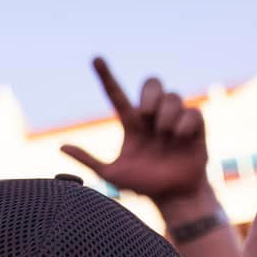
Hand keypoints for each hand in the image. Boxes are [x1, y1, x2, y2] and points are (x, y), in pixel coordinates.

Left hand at [59, 57, 210, 210]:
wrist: (173, 197)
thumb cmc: (143, 185)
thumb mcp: (111, 174)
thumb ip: (88, 159)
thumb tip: (60, 147)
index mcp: (131, 123)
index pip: (116, 94)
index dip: (106, 76)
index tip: (95, 59)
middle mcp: (152, 117)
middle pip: (153, 83)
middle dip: (149, 93)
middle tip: (146, 115)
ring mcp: (174, 120)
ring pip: (173, 96)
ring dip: (166, 116)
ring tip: (164, 136)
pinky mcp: (196, 128)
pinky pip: (192, 111)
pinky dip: (184, 124)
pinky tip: (181, 139)